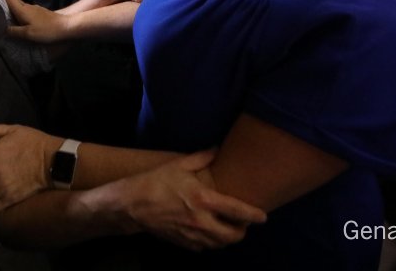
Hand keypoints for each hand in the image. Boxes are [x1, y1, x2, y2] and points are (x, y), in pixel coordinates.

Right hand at [6, 0, 74, 43]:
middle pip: (12, 1)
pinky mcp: (39, 13)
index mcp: (22, 10)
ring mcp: (34, 9)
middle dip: (1, 0)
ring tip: (0, 11)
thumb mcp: (28, 34)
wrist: (65, 26)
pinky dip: (17, 12)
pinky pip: (24, 11)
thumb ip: (14, 31)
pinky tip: (16, 18)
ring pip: (18, 6)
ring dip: (9, 7)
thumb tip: (0, 29)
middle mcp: (27, 7)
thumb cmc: (46, 30)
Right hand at [106, 150, 266, 250]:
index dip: (254, 215)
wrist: (132, 204)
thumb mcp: (180, 165)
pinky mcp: (181, 242)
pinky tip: (208, 234)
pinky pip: (202, 248)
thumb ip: (202, 157)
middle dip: (242, 232)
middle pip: (231, 236)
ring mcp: (191, 235)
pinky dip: (209, 243)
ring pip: (218, 245)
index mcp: (204, 200)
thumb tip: (217, 148)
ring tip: (229, 229)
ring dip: (227, 239)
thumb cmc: (157, 181)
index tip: (263, 217)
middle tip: (244, 224)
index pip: (237, 211)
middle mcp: (201, 221)